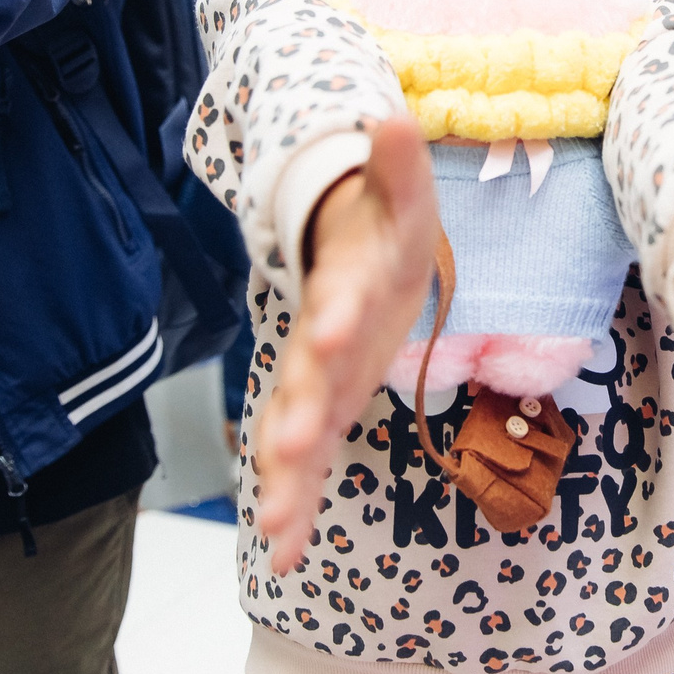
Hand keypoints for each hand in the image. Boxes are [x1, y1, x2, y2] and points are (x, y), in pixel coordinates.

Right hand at [262, 115, 440, 571]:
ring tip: (273, 526)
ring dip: (285, 479)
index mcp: (344, 281)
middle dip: (295, 415)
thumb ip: (397, 164)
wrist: (350, 248)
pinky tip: (286, 556)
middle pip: (304, 377)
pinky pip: (307, 468)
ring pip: (295, 434)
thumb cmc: (383, 223)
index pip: (339, 295)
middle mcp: (319, 339)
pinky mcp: (322, 414)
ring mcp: (316, 382)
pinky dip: (297, 508)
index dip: (338, 313)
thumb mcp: (399, 192)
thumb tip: (395, 117)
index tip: (335, 334)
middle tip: (282, 451)